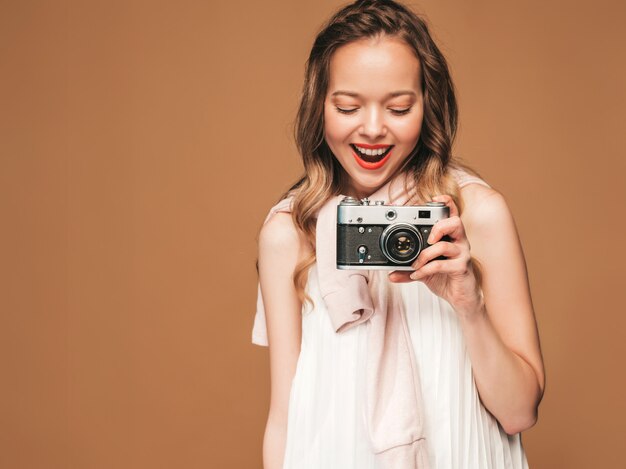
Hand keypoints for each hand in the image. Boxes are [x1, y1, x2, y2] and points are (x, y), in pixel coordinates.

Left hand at [388, 194, 483, 317]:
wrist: (461, 297)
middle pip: (455, 222)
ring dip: (425, 255)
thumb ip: (407, 269)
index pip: (452, 214)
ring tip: (415, 264)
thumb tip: (390, 274)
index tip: (435, 198)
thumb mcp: (424, 270)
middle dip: (439, 226)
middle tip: (427, 238)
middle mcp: (459, 241)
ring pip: (445, 245)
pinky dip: (426, 269)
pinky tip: (417, 275)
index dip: (447, 203)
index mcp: (450, 236)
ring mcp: (462, 254)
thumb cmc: (445, 277)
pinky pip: (441, 265)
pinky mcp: (461, 268)